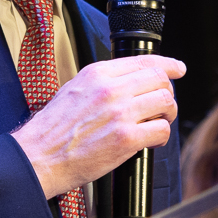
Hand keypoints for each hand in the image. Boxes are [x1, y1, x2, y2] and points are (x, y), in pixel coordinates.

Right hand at [10, 56, 183, 199]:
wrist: (39, 156)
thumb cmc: (53, 130)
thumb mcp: (74, 89)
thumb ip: (102, 82)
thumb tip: (129, 81)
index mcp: (97, 74)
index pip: (144, 61)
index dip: (168, 65)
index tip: (178, 69)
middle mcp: (111, 89)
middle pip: (160, 80)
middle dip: (167, 93)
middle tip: (163, 106)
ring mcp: (120, 113)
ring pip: (166, 102)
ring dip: (167, 114)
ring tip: (157, 122)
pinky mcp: (126, 139)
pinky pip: (161, 130)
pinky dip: (161, 136)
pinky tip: (150, 140)